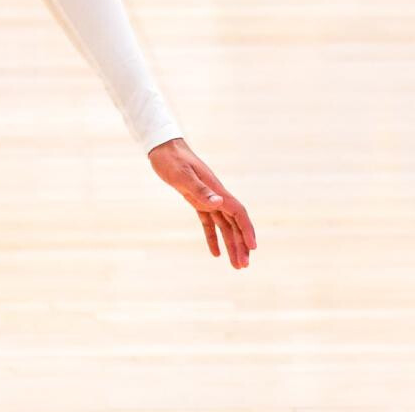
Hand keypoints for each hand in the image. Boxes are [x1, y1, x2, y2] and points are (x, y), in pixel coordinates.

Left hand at [149, 139, 255, 268]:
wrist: (163, 148)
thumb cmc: (172, 160)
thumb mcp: (182, 176)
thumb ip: (200, 190)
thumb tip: (219, 203)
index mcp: (216, 190)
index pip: (238, 213)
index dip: (246, 230)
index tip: (252, 248)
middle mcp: (216, 196)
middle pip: (234, 223)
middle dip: (240, 245)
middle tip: (243, 266)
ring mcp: (208, 198)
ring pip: (224, 226)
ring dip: (231, 245)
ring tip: (235, 265)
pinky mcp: (197, 201)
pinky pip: (209, 223)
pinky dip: (213, 238)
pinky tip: (215, 253)